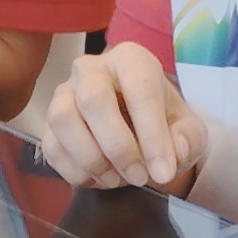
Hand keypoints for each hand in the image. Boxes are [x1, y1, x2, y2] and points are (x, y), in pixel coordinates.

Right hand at [38, 43, 207, 194]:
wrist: (135, 128)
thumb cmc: (161, 122)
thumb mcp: (187, 129)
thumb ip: (189, 139)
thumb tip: (175, 153)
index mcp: (131, 60)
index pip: (139, 89)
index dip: (152, 134)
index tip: (164, 170)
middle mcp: (92, 69)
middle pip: (93, 100)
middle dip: (118, 147)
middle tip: (140, 176)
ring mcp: (64, 93)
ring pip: (63, 120)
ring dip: (92, 159)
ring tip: (117, 178)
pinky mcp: (48, 122)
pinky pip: (51, 146)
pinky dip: (76, 171)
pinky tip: (100, 178)